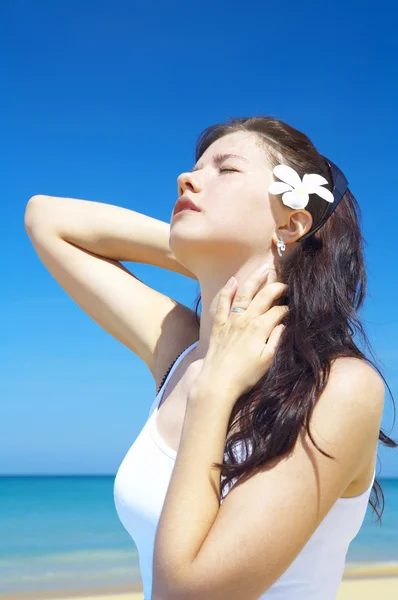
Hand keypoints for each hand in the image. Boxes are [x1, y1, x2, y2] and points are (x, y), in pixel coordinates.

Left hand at [195, 267, 288, 399]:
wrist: (217, 382)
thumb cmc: (245, 375)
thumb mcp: (268, 361)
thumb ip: (277, 340)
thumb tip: (284, 325)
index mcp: (260, 328)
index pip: (278, 311)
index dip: (288, 308)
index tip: (293, 308)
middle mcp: (246, 319)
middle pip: (264, 296)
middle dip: (276, 287)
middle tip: (284, 284)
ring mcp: (231, 320)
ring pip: (244, 294)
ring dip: (254, 280)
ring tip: (263, 269)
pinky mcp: (219, 325)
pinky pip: (223, 303)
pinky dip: (228, 291)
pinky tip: (233, 281)